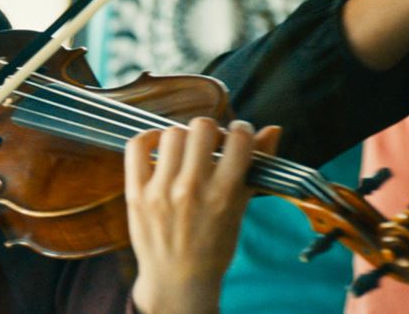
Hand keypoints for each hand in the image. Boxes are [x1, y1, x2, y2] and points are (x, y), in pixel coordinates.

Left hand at [126, 117, 280, 313]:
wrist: (177, 279)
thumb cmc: (214, 246)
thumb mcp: (240, 210)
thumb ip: (254, 168)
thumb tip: (272, 129)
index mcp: (224, 195)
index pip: (238, 139)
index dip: (242, 130)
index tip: (238, 136)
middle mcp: (192, 189)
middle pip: (202, 128)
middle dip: (210, 131)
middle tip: (210, 144)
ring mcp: (161, 190)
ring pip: (172, 134)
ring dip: (182, 136)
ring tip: (185, 151)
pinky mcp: (136, 192)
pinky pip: (136, 147)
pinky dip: (148, 138)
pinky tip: (159, 146)